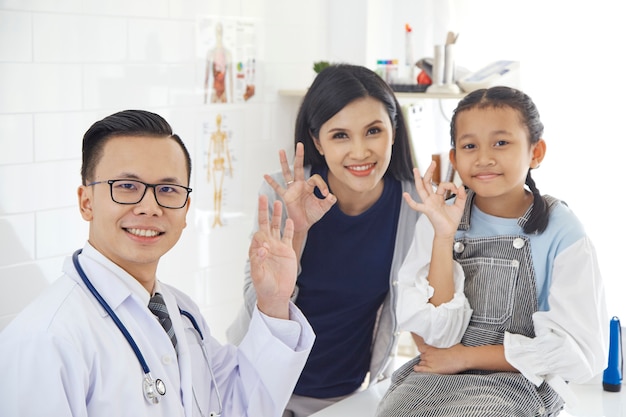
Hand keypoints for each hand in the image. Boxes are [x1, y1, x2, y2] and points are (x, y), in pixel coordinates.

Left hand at [249, 195, 296, 319]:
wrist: (277, 294)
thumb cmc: (264, 286)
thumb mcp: (259, 275)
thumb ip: (258, 261)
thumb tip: (261, 247)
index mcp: (257, 250)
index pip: (257, 235)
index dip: (260, 232)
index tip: (264, 238)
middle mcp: (266, 245)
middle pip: (265, 224)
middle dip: (263, 210)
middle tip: (262, 196)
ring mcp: (277, 247)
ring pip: (277, 226)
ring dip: (277, 214)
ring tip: (277, 202)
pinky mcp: (287, 250)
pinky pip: (288, 236)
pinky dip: (289, 227)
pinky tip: (289, 219)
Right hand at [264, 142, 335, 233]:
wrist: (303, 225)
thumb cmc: (312, 215)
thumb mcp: (324, 207)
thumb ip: (329, 201)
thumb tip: (332, 196)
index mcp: (309, 186)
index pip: (315, 179)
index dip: (322, 185)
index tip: (326, 194)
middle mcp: (300, 185)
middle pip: (299, 167)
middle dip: (299, 156)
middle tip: (300, 145)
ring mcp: (292, 189)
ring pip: (287, 173)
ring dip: (284, 162)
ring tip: (281, 151)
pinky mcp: (286, 196)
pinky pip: (278, 188)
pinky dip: (271, 182)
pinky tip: (265, 175)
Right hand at [403, 162, 466, 238]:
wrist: (448, 232)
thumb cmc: (451, 221)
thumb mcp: (459, 206)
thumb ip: (461, 196)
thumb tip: (461, 186)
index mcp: (438, 198)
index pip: (442, 185)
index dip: (451, 185)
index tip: (458, 190)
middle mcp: (431, 199)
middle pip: (428, 183)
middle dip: (430, 172)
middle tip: (432, 163)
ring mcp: (428, 204)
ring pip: (421, 189)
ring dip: (418, 179)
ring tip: (416, 170)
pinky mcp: (427, 210)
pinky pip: (416, 205)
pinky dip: (410, 201)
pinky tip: (405, 195)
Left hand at [413, 335, 467, 373]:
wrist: (462, 358)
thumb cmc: (458, 350)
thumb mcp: (449, 343)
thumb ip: (442, 344)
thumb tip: (445, 341)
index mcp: (432, 348)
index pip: (421, 348)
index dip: (423, 350)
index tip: (426, 352)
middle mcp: (429, 355)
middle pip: (422, 356)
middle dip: (425, 358)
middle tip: (431, 359)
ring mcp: (430, 363)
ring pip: (421, 363)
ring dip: (423, 363)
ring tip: (427, 365)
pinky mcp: (433, 370)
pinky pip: (421, 370)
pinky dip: (418, 369)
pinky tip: (417, 369)